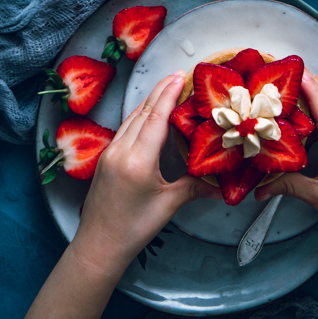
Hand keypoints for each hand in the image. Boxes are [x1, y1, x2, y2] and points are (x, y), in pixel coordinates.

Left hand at [70, 71, 221, 278]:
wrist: (98, 244)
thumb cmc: (133, 228)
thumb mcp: (167, 205)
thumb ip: (193, 188)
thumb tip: (219, 185)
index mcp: (137, 160)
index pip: (155, 118)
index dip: (169, 95)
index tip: (180, 76)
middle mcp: (120, 150)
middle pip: (142, 112)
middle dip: (161, 91)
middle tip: (179, 74)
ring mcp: (109, 152)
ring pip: (132, 118)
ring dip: (150, 101)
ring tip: (167, 88)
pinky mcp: (105, 158)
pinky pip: (125, 128)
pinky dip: (139, 115)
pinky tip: (148, 114)